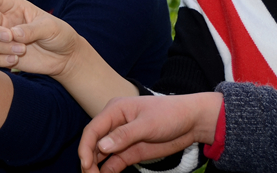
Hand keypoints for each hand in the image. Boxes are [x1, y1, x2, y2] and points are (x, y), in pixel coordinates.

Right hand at [0, 0, 79, 76]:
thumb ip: (32, 29)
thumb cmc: (59, 35)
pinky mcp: (4, 56)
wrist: (64, 57)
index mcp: (16, 8)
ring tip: (22, 51)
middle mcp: (6, 22)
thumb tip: (14, 34)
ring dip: (1, 48)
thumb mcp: (50, 27)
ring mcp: (3, 40)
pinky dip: (0, 60)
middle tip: (9, 37)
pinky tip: (15, 60)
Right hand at [78, 93, 222, 172]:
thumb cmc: (170, 114)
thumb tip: (101, 146)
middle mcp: (114, 124)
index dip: (85, 147)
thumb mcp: (148, 123)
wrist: (191, 122)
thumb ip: (124, 135)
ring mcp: (121, 139)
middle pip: (93, 144)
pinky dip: (107, 172)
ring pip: (101, 156)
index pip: (93, 129)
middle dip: (89, 160)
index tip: (86, 164)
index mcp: (115, 110)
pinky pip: (113, 163)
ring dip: (96, 168)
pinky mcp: (129, 152)